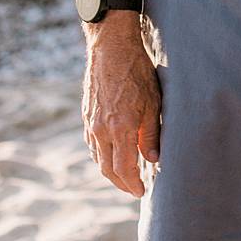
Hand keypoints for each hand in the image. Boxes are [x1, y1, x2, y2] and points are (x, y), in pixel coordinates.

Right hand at [81, 24, 161, 196]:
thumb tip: (153, 160)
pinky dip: (101, 155)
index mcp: (121, 128)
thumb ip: (151, 135)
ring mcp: (91, 123)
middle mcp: (102, 130)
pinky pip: (92, 144)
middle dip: (121, 183)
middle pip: (108, 169)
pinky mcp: (86, 116)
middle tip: (134, 189)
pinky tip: (111, 156)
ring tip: (125, 177)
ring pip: (98, 158)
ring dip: (110, 171)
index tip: (141, 192)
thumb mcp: (153, 103)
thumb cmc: (137, 73)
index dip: (133, 184)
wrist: (111, 48)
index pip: (124, 169)